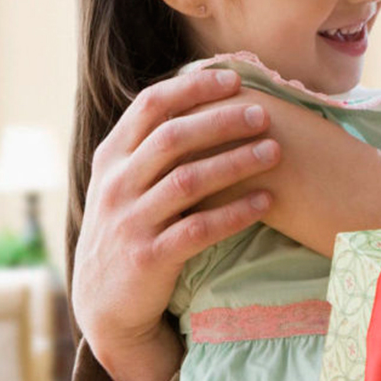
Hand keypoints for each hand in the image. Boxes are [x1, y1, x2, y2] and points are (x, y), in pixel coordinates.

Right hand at [71, 69, 280, 380]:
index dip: (192, 88)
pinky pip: (198, 229)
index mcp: (112, 157)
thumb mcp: (127, 182)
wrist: (105, 302)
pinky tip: (267, 201)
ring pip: (188, 181)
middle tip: (264, 115)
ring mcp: (130, 222)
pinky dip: (236, 213)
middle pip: (173, 138)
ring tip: (275, 152)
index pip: (149, 106)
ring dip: (236, 162)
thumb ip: (154, 146)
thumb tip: (206, 96)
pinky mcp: (149, 257)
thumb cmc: (131, 227)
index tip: (234, 79)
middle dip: (222, 121)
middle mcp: (116, 185)